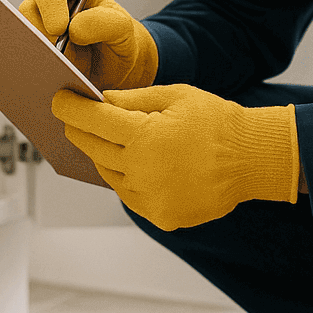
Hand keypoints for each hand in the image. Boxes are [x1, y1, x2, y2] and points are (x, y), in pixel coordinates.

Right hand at [20, 0, 158, 89]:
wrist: (121, 70)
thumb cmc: (121, 40)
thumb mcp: (123, 28)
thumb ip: (104, 23)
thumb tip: (73, 30)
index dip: (51, 5)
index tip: (59, 28)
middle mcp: (49, 9)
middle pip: (27, 12)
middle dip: (36, 32)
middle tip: (53, 53)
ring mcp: (40, 33)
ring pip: (21, 38)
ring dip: (33, 53)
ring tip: (50, 70)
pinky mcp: (37, 57)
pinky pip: (24, 61)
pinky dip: (33, 70)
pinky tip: (46, 83)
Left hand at [51, 84, 298, 230]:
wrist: (254, 159)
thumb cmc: (218, 122)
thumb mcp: (175, 96)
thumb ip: (133, 99)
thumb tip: (100, 100)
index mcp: (145, 137)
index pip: (93, 121)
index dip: (71, 109)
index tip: (59, 101)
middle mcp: (142, 171)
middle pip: (94, 148)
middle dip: (80, 131)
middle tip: (74, 120)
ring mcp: (151, 198)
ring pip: (109, 174)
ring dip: (103, 155)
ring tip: (107, 141)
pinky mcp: (161, 216)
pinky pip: (129, 195)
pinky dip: (125, 179)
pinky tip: (132, 164)